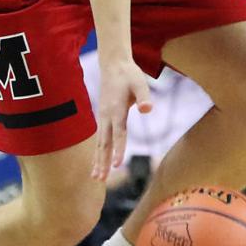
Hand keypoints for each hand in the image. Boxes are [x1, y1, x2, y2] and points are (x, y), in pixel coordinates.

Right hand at [92, 56, 152, 180]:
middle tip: (100, 179)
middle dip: (102, 161)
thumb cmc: (129, 74)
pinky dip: (99, 152)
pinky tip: (99, 162)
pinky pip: (100, 138)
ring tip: (97, 177)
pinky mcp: (103, 117)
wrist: (113, 65)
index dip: (118, 149)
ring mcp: (102, 117)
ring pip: (100, 143)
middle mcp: (106, 116)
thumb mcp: (140, 82)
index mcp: (116, 110)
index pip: (118, 134)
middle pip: (104, 143)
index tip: (117, 165)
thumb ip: (144, 96)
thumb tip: (148, 109)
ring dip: (98, 160)